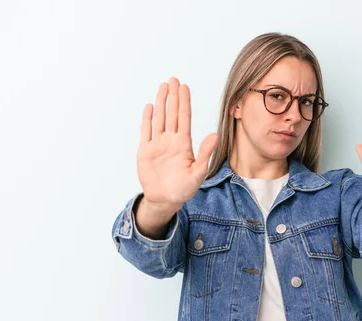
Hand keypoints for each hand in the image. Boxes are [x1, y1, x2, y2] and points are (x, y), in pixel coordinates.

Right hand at [137, 77, 218, 209]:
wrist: (165, 199)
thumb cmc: (184, 188)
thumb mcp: (198, 173)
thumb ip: (205, 153)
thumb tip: (215, 135)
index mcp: (183, 144)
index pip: (184, 118)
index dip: (184, 102)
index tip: (184, 87)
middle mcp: (171, 141)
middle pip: (172, 114)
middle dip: (173, 97)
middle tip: (173, 79)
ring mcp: (158, 144)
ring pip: (159, 119)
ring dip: (161, 103)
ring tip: (162, 87)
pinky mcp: (146, 151)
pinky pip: (146, 132)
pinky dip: (147, 119)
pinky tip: (150, 107)